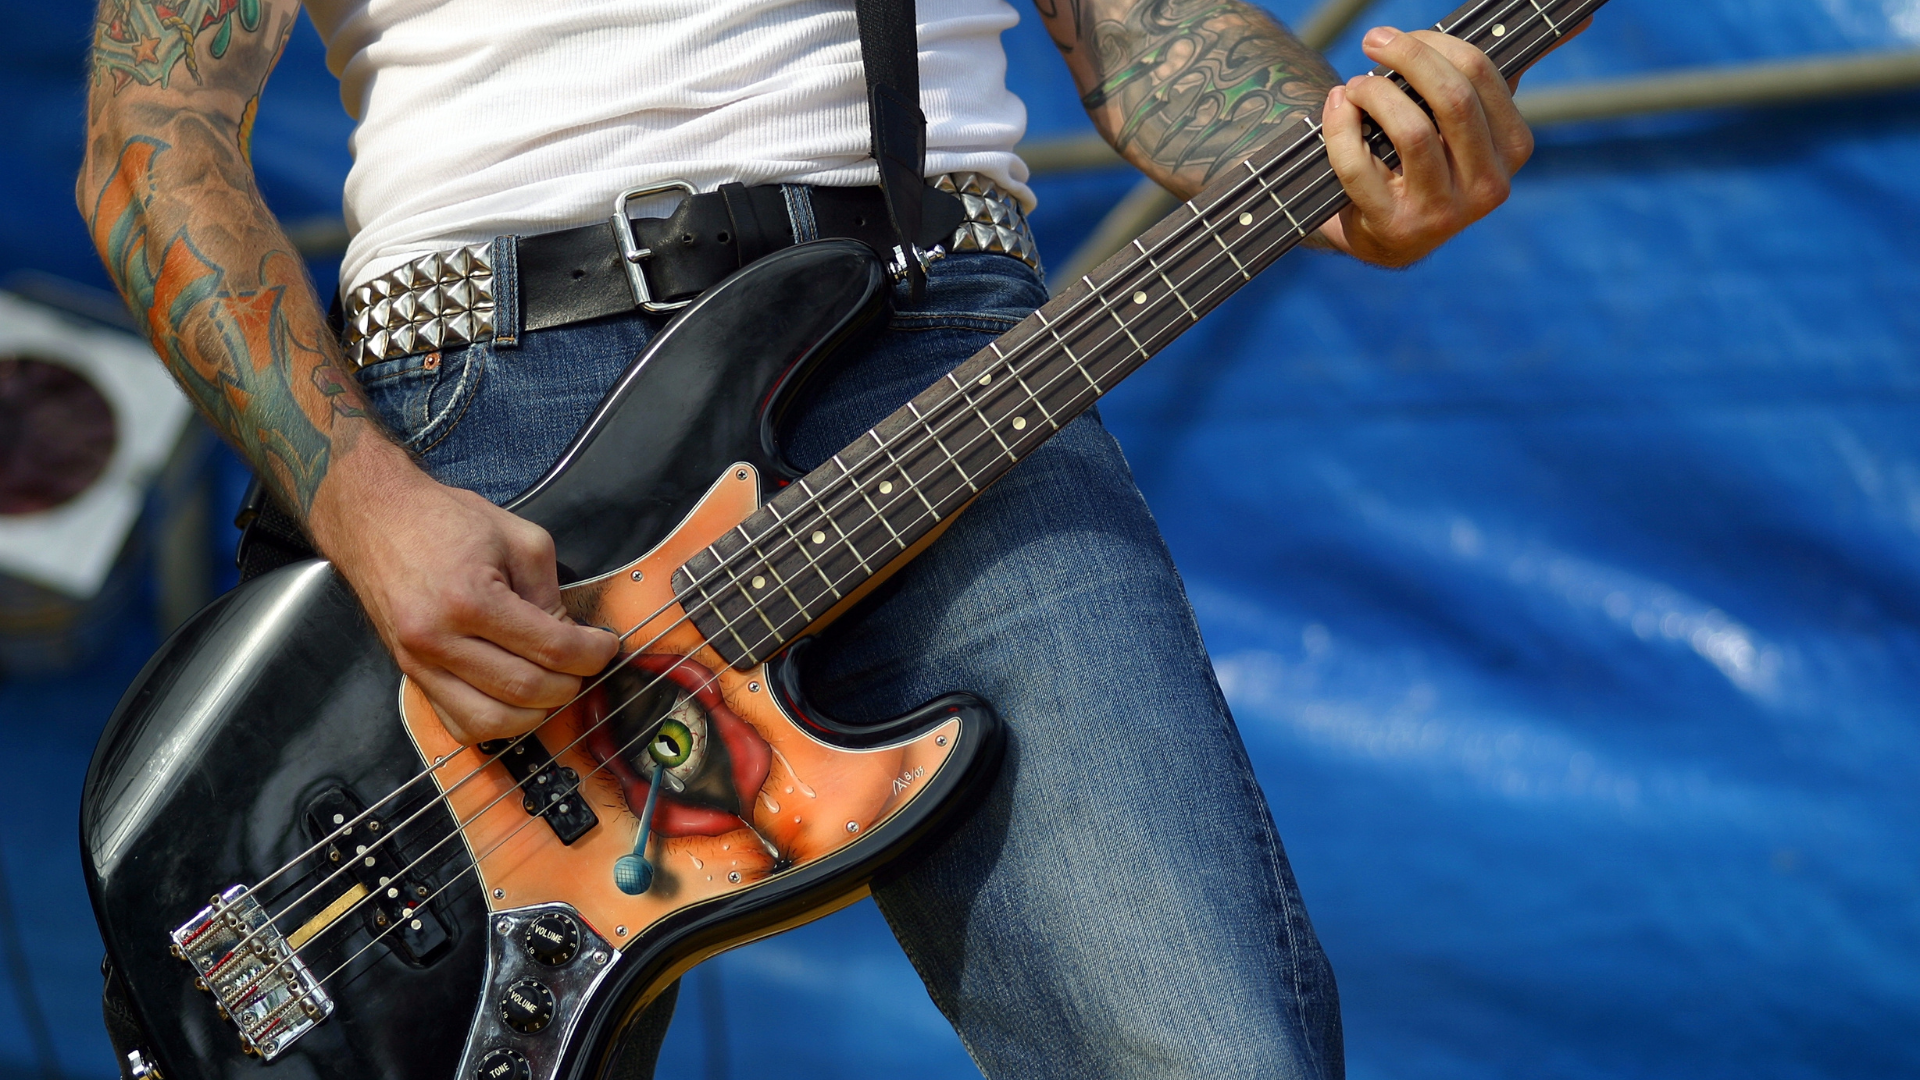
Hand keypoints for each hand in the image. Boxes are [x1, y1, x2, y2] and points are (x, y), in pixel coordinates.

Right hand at [309, 447, 619, 743]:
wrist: (375, 517)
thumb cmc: (445, 519)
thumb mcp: (519, 539)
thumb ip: (551, 595)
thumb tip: (574, 640)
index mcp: (470, 598)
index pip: (552, 649)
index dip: (592, 654)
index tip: (606, 646)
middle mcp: (438, 638)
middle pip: (526, 691)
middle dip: (570, 683)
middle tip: (582, 663)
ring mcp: (418, 662)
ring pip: (491, 721)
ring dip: (535, 712)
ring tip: (551, 683)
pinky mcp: (409, 675)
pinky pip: (457, 724)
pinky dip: (495, 723)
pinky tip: (514, 699)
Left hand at [1317, 23, 1585, 268]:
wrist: (1383, 233)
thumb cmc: (1428, 160)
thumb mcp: (1474, 120)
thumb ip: (1509, 72)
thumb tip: (1583, 15)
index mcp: (1514, 148)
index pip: (1481, 75)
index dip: (1433, 44)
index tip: (1398, 38)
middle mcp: (1488, 185)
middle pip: (1452, 99)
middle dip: (1406, 57)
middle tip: (1372, 42)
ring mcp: (1443, 212)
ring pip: (1411, 130)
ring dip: (1373, 94)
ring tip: (1355, 86)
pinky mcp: (1395, 227)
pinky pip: (1360, 164)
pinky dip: (1340, 127)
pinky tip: (1337, 108)